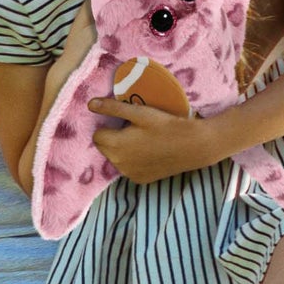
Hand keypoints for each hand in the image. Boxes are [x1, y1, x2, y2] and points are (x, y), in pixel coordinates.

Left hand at [87, 98, 213, 183]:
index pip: (97, 135)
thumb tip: (90, 104)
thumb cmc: (166, 125)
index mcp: (115, 145)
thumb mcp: (139, 113)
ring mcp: (129, 174)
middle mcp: (118, 163)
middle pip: (104, 147)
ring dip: (121, 150)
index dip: (108, 126)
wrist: (194, 146)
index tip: (123, 122)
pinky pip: (127, 168)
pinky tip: (148, 152)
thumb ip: (113, 109)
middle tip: (134, 129)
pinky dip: (132, 161)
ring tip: (143, 140)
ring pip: (115, 158)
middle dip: (113, 138)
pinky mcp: (140, 180)